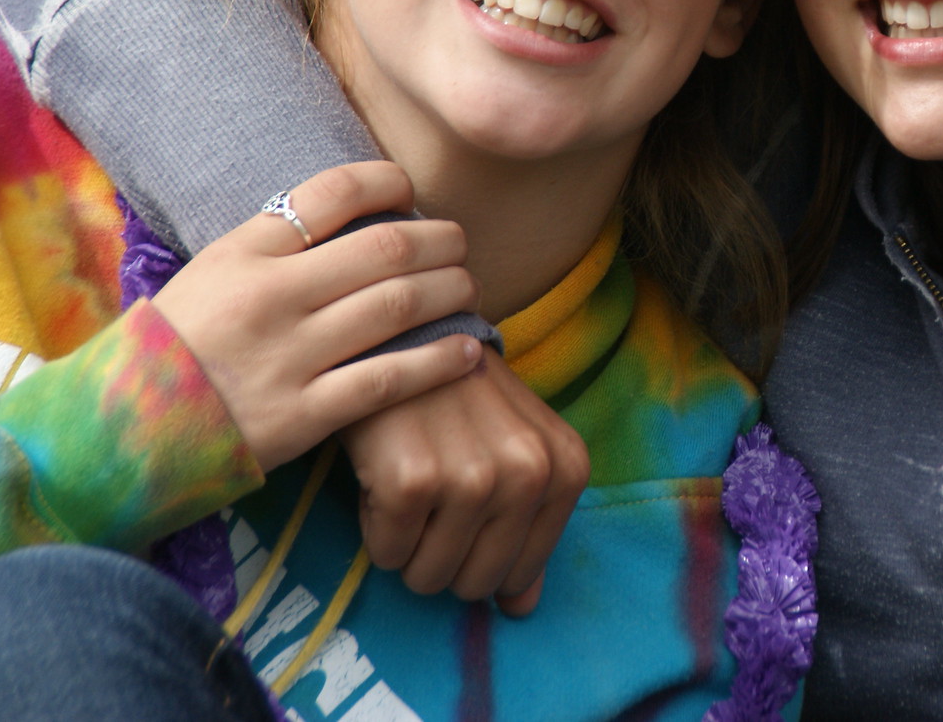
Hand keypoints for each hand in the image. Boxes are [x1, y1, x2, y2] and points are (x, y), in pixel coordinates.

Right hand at [154, 162, 484, 470]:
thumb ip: (273, 249)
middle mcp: (269, 296)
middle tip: (459, 244)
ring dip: (451, 292)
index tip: (409, 190)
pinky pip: (391, 380)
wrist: (114, 438)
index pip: (332, 192)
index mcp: (243, 253)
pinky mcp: (301, 416)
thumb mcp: (207, 276)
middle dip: (440, 240)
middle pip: (386, 247)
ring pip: (400, 306)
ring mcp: (288, 357)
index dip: (387, 182)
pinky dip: (441, 362)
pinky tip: (469, 352)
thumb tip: (353, 218)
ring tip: (469, 289)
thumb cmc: (171, 352)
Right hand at [342, 357, 588, 614]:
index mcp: (565, 469)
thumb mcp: (514, 451)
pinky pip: (388, 554)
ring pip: (428, 577)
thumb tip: (522, 609)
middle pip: (474, 584)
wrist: (403, 334)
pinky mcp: (415, 480)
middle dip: (443, 557)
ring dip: (408, 544)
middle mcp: (529, 474)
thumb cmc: (461, 397)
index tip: (465, 508)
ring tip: (412, 481)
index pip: (521, 574)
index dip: (482, 556)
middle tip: (432, 498)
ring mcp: (473, 477)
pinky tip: (386, 472)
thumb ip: (527, 530)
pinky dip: (377, 527)